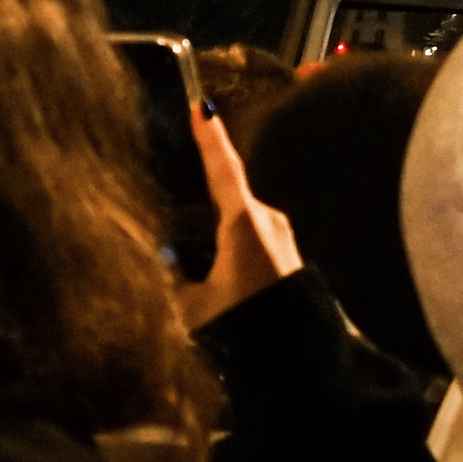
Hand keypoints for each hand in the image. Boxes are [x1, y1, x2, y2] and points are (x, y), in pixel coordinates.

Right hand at [175, 109, 302, 330]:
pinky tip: (215, 268)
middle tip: (177, 191)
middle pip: (226, 196)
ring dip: (214, 230)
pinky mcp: (285, 250)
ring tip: (195, 258)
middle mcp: (268, 220)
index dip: (208, 139)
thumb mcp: (196, 307)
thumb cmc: (250, 327)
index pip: (222, 170)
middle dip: (199, 198)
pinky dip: (228, 242)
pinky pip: (249, 234)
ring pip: (236, 218)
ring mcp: (281, 234)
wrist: (303, 356)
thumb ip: (172, 278)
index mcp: (245, 224)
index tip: (200, 105)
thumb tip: (159, 258)